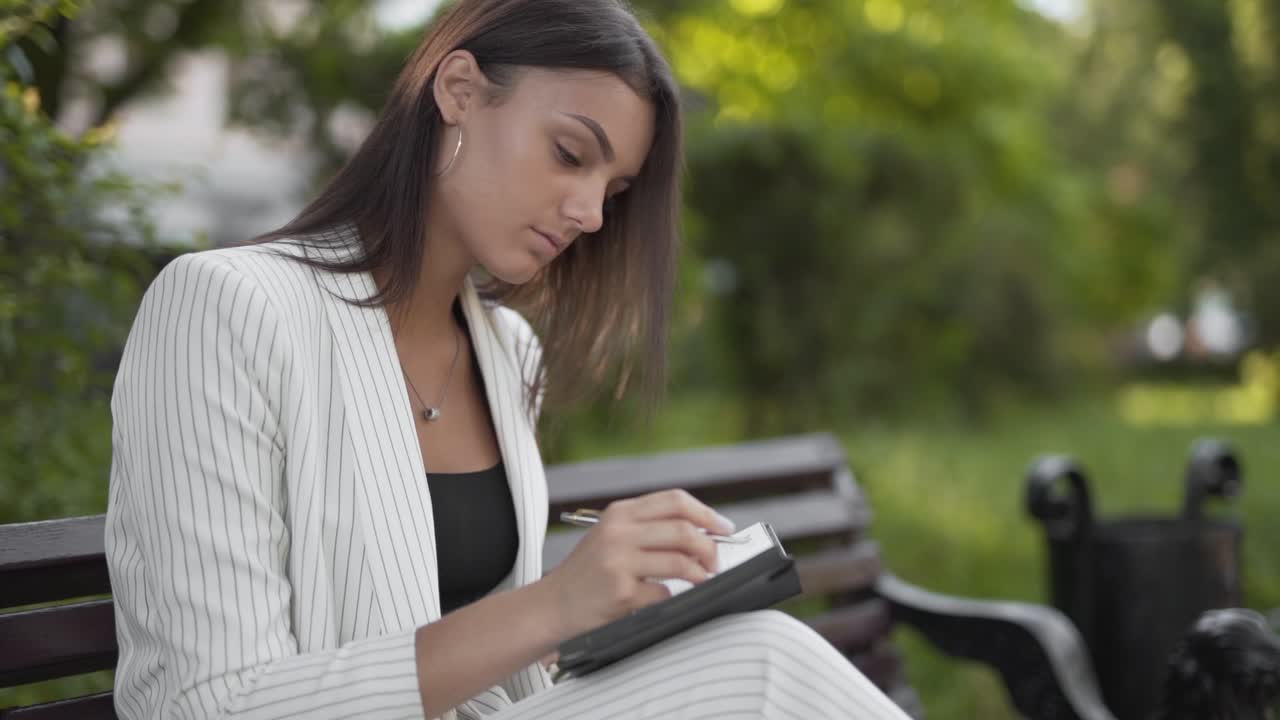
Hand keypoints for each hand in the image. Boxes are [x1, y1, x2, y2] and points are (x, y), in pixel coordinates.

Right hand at [538, 489, 735, 639]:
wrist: (552, 605)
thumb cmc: (587, 573)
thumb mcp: (612, 537)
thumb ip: (649, 528)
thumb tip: (703, 532)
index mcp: (620, 513)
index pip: (675, 500)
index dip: (706, 514)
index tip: (723, 528)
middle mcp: (618, 532)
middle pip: (683, 529)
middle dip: (709, 547)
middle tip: (715, 561)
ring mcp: (618, 561)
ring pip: (680, 561)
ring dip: (699, 574)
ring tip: (700, 580)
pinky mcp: (621, 591)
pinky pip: (663, 593)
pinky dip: (669, 598)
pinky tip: (658, 599)